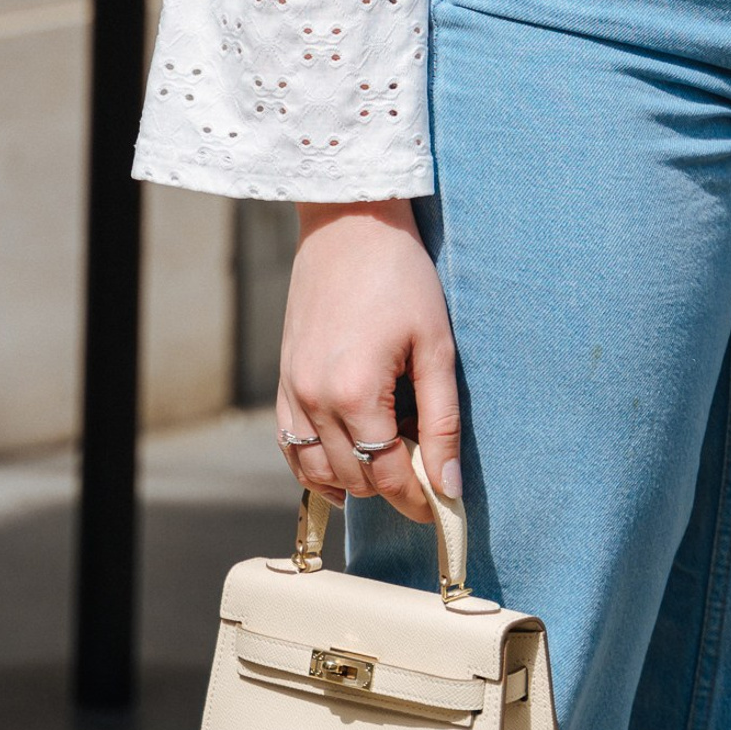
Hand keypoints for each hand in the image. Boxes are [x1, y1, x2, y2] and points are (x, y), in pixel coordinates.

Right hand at [276, 199, 460, 528]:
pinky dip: (314, 466)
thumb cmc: (400, 275)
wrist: (349, 222)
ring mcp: (290, 390)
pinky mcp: (282, 379)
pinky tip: (343, 466)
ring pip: (314, 472)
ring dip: (352, 482)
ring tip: (390, 467)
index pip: (385, 476)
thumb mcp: (436, 346)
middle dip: (391, 487)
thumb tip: (448, 487)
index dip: (417, 499)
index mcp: (354, 394)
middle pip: (351, 479)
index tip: (443, 507)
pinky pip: (289, 445)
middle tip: (425, 472)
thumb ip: (442, 422)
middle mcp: (313, 400)